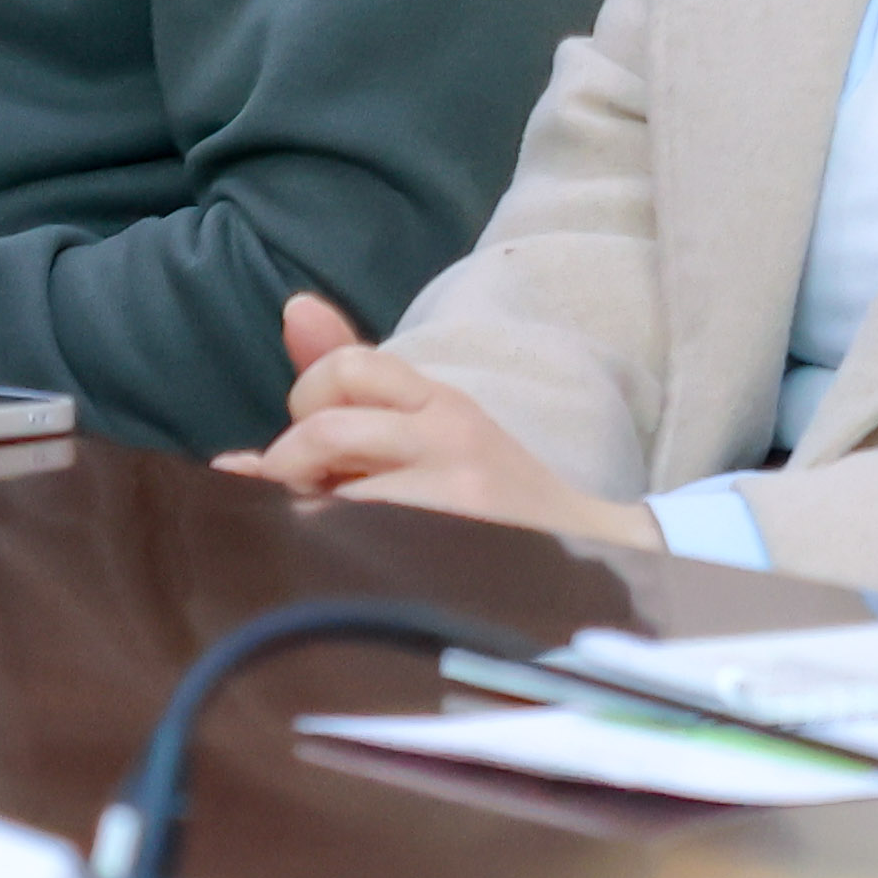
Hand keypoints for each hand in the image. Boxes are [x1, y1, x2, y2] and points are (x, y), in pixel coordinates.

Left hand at [215, 289, 663, 550]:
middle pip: (327, 430)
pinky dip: (336, 556)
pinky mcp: (455, 553)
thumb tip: (293, 309)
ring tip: (324, 535)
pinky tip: (348, 569)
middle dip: (291, 467)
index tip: (313, 440)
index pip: (346, 367)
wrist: (586, 562)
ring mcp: (456, 499)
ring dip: (308, 518)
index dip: (305, 401)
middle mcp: (450, 437)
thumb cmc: (487, 495)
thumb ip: (355, 377)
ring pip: (338, 498)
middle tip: (302, 496)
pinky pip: (363, 548)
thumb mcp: (431, 424)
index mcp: (440, 402)